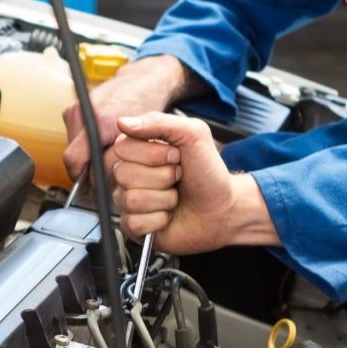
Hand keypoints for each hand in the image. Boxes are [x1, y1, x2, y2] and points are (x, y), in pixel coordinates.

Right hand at [63, 55, 200, 178]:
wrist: (143, 80)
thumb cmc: (146, 105)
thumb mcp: (139, 138)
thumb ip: (117, 159)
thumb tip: (100, 183)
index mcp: (97, 122)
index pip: (74, 161)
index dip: (83, 178)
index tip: (94, 186)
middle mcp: (82, 113)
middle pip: (72, 156)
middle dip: (87, 168)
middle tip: (105, 172)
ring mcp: (76, 109)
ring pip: (73, 148)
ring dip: (87, 156)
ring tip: (107, 154)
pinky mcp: (75, 108)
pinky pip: (75, 136)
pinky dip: (86, 143)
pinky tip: (103, 141)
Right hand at [110, 112, 278, 252]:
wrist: (223, 207)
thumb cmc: (207, 171)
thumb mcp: (192, 134)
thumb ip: (158, 122)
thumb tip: (124, 123)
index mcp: (137, 148)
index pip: (123, 147)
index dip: (154, 154)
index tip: (175, 156)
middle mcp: (128, 173)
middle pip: (124, 174)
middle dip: (162, 177)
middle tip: (177, 177)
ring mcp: (128, 200)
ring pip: (131, 200)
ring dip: (164, 199)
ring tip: (175, 196)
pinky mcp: (134, 225)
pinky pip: (134, 223)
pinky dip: (159, 220)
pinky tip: (168, 214)